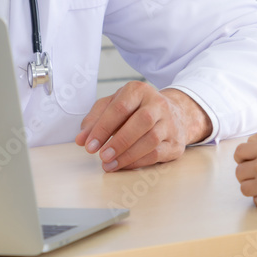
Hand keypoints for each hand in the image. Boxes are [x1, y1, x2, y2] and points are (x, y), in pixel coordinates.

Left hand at [75, 81, 211, 171]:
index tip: (88, 145)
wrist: (174, 114)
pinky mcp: (175, 142)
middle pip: (141, 121)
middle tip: (101, 156)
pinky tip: (123, 165)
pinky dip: (138, 162)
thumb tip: (81, 139)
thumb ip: (95, 120)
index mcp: (139, 90)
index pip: (120, 107)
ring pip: (151, 139)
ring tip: (109, 164)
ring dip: (127, 155)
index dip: (102, 127)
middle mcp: (157, 103)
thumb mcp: (113, 106)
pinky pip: (157, 154)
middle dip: (119, 141)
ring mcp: (169, 123)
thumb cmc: (136, 110)